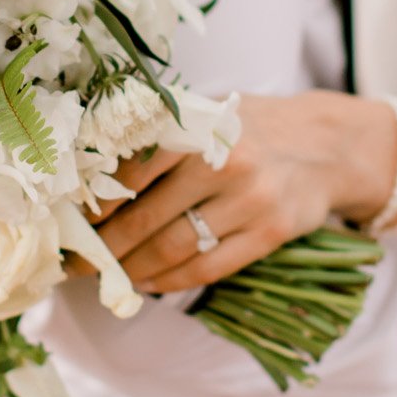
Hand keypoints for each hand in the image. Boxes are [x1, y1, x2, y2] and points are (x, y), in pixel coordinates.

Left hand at [92, 92, 372, 293]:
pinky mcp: (271, 233)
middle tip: (74, 263)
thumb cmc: (252, 127)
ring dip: (132, 269)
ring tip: (106, 277)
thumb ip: (161, 135)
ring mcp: (250, 201)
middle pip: (146, 218)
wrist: (327, 144)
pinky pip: (209, 267)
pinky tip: (147, 283)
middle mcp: (224, 163)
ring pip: (174, 248)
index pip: (131, 172)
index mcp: (199, 128)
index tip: (69, 223)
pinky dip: (171, 281)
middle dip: (103, 247)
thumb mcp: (208, 113)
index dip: (96, 204)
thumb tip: (93, 170)